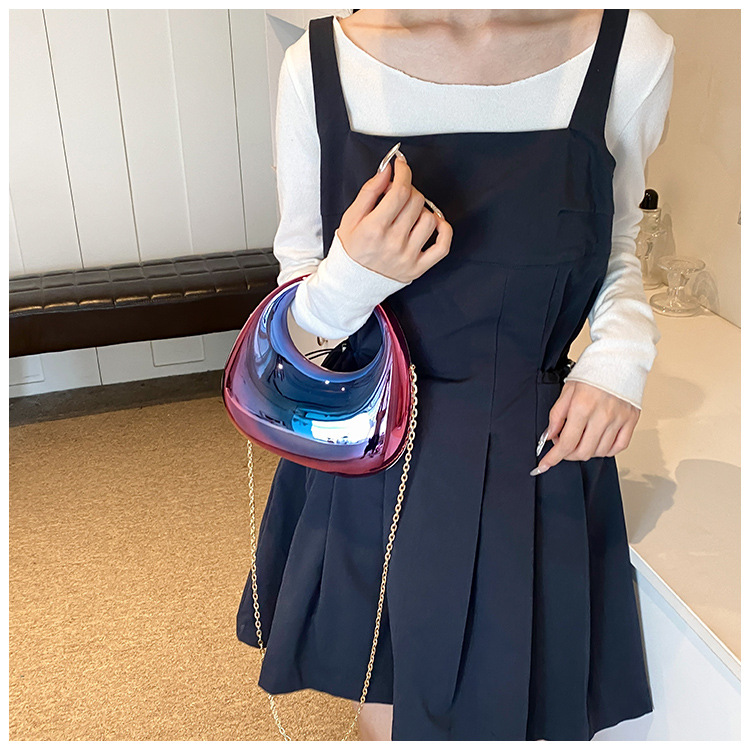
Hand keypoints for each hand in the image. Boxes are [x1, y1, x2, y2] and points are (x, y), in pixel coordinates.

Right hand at [336, 146, 452, 283]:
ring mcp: (408, 256)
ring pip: (429, 218)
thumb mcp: (351, 217)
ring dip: (421, 209)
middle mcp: (393, 243)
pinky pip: (443, 246)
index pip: (400, 191)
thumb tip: (387, 171)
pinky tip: (433, 223)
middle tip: (398, 194)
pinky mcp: (418, 267)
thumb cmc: (352, 249)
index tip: (401, 166)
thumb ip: (370, 191)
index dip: (403, 172)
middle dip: (408, 190)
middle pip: (416, 201)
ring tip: (408, 213)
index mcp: (375, 229)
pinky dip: (443, 229)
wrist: (353, 281)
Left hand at [530, 381, 639, 474]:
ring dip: (586, 452)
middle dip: (568, 455)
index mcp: (582, 407)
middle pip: (583, 452)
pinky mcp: (631, 421)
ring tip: (580, 439)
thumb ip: (557, 415)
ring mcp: (618, 420)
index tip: (545, 464)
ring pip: (599, 452)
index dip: (553, 457)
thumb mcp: (567, 389)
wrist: (619, 358)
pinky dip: (606, 450)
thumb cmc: (593, 370)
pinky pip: (618, 447)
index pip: (566, 442)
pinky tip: (598, 442)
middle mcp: (602, 416)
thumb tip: (550, 435)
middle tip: (563, 446)